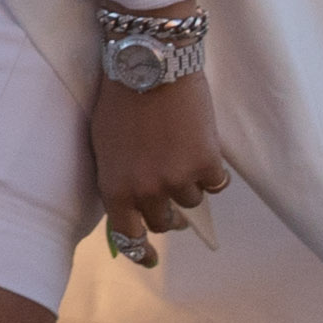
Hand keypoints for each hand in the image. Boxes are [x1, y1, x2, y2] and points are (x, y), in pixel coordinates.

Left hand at [90, 51, 229, 246]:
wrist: (150, 64)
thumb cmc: (120, 100)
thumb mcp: (105, 147)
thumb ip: (117, 180)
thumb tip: (131, 207)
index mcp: (115, 189)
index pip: (128, 235)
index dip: (141, 250)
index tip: (151, 258)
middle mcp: (146, 191)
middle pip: (165, 222)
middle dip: (170, 211)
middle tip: (174, 195)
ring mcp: (177, 179)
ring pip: (192, 201)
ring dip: (190, 182)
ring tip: (183, 150)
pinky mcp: (206, 162)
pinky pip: (217, 183)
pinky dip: (214, 171)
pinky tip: (205, 148)